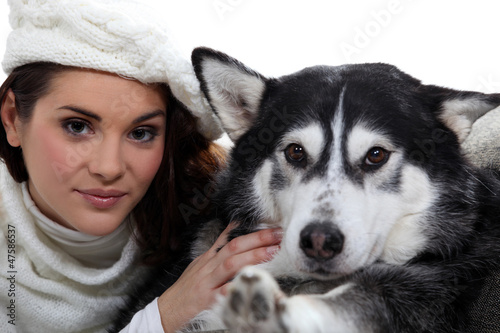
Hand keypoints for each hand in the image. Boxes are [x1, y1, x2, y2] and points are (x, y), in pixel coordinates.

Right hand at [157, 223, 282, 331]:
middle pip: (234, 247)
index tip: (269, 227)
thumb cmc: (185, 290)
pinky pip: (222, 292)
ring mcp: (207, 283)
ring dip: (253, 255)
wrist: (164, 311)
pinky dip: (235, 286)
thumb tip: (232, 236)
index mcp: (208, 259)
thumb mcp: (199, 266)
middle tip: (277, 234)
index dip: (251, 232)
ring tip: (272, 251)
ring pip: (230, 264)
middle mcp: (208, 267)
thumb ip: (216, 253)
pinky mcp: (205, 300)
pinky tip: (249, 281)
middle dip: (257, 238)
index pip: (230, 239)